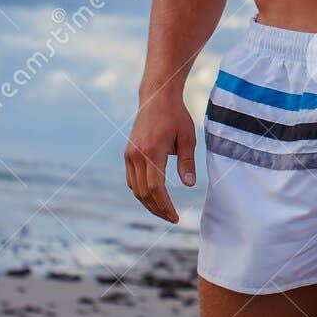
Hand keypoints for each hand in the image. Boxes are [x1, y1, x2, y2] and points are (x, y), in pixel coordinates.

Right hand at [124, 92, 195, 223]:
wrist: (157, 97)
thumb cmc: (176, 116)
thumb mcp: (188, 138)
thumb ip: (187, 162)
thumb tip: (188, 185)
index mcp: (152, 152)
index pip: (156, 188)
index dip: (165, 206)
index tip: (175, 217)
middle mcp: (136, 156)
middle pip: (144, 193)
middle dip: (157, 209)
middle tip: (172, 218)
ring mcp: (129, 155)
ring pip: (135, 189)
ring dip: (149, 203)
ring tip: (165, 210)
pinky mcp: (128, 154)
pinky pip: (132, 180)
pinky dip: (142, 192)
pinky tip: (155, 196)